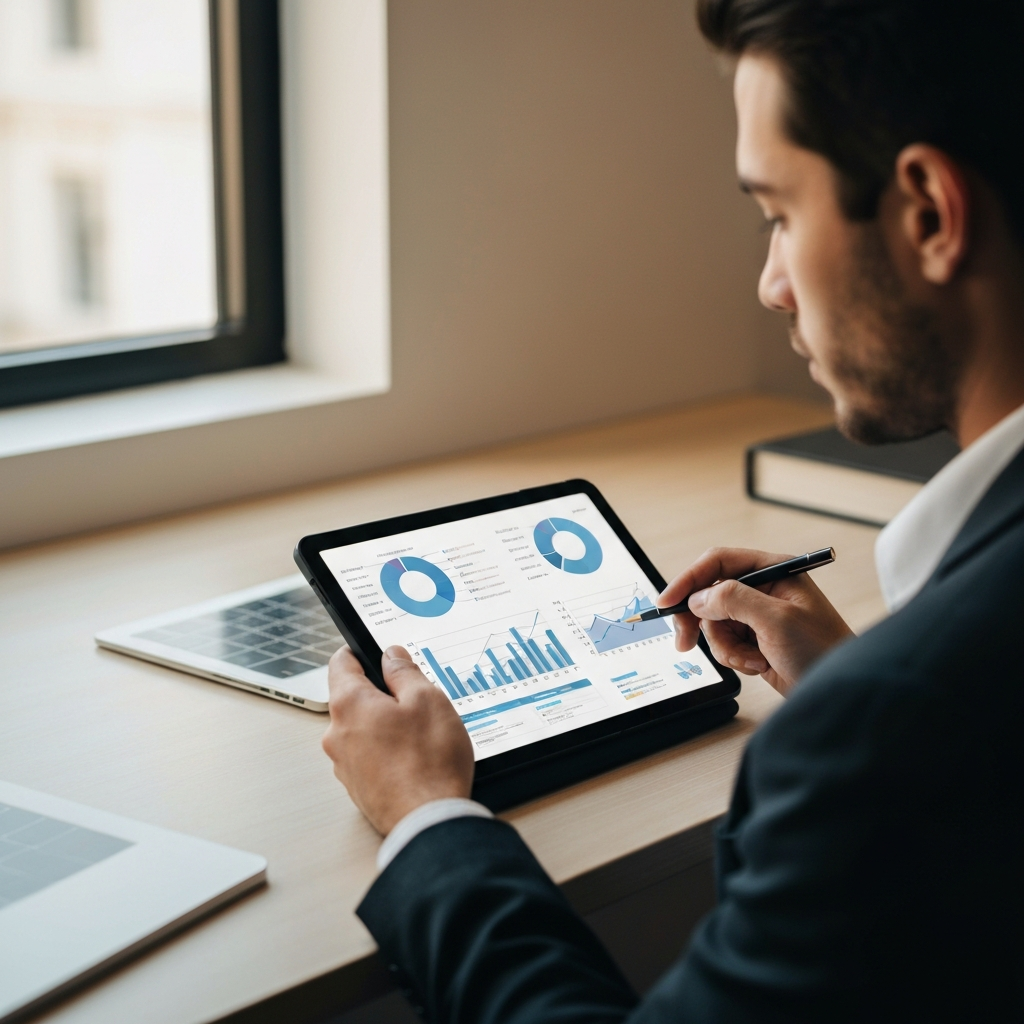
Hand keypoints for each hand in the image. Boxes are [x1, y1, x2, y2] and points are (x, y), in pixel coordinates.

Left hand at [322, 646, 473, 834]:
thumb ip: (405, 671)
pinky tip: (415, 758)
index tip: (373, 650)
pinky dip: (387, 751)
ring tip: (420, 733)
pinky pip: (368, 756)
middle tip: (414, 697)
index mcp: (350, 704)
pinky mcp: (357, 787)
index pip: (341, 662)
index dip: (359, 650)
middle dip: (381, 693)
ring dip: (384, 724)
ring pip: (362, 728)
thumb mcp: (428, 699)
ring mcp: (344, 764)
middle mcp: (337, 734)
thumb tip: (392, 656)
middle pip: (353, 697)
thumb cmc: (429, 762)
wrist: (429, 822)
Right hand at [661, 547, 853, 695]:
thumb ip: (734, 600)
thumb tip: (699, 597)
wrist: (839, 694)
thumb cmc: (824, 651)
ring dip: (725, 645)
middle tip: (684, 640)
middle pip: (709, 593)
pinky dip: (734, 657)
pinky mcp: (755, 640)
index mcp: (773, 570)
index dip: (689, 580)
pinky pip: (724, 643)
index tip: (667, 602)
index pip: (719, 562)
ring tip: (752, 658)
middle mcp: (763, 589)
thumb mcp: (777, 621)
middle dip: (700, 620)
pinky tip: (759, 665)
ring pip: (714, 623)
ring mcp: (758, 616)